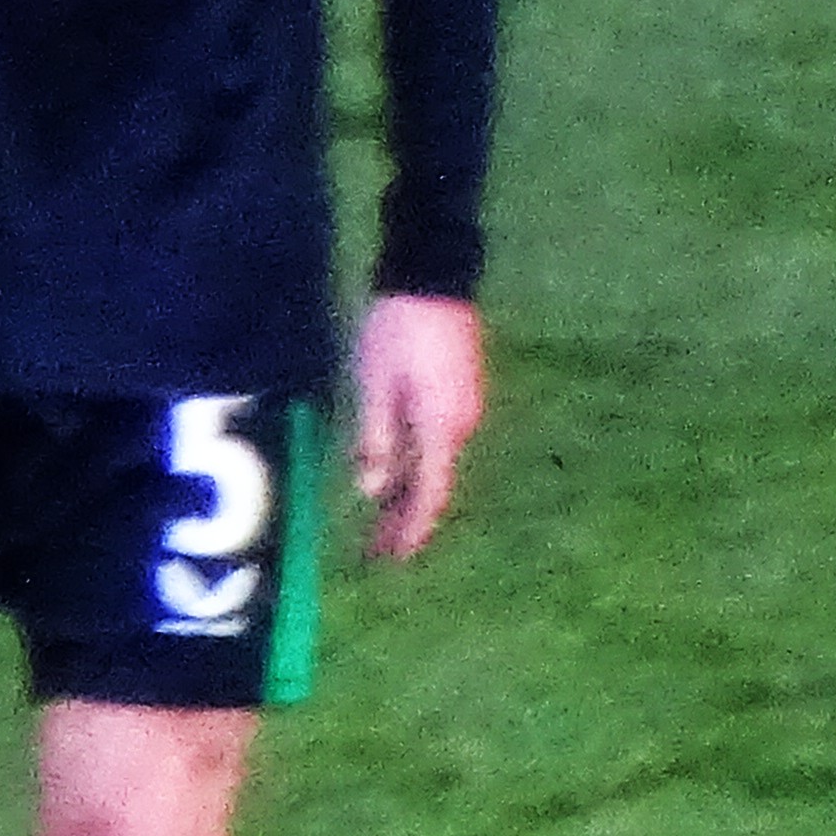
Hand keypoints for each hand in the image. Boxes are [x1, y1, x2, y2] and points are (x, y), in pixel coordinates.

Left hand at [352, 291, 484, 557]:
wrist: (433, 277)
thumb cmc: (397, 330)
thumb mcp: (374, 385)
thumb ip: (375, 439)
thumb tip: (372, 490)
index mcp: (440, 426)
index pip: (429, 492)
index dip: (411, 529)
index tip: (393, 558)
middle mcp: (461, 424)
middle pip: (433, 484)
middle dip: (406, 521)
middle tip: (378, 553)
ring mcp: (463, 408)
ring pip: (434, 465)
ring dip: (409, 496)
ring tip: (381, 526)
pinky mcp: (457, 393)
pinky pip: (435, 444)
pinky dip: (415, 468)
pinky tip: (393, 479)